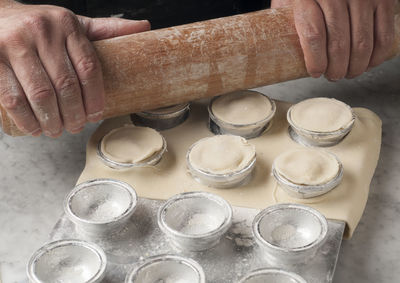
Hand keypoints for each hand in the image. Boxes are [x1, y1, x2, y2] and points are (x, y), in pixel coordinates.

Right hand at [0, 1, 149, 136]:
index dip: (95, 98)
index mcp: (67, 24)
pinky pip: (12, 97)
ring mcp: (14, 44)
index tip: (96, 115)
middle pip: (66, 85)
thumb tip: (144, 27)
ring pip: (41, 94)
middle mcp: (41, 31)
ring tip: (57, 131)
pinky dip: (26, 119)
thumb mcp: (73, 24)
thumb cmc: (41, 26)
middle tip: (76, 127)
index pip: (89, 68)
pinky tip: (35, 129)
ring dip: (52, 120)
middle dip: (74, 114)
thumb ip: (105, 29)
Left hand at [271, 0, 395, 80]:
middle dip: (337, 68)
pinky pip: (383, 33)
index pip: (313, 35)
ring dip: (356, 66)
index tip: (316, 72)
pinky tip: (368, 63)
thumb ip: (286, 23)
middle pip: (339, 42)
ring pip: (362, 42)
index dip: (315, 60)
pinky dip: (377, 54)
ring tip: (348, 73)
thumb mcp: (288, 1)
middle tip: (333, 76)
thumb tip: (282, 55)